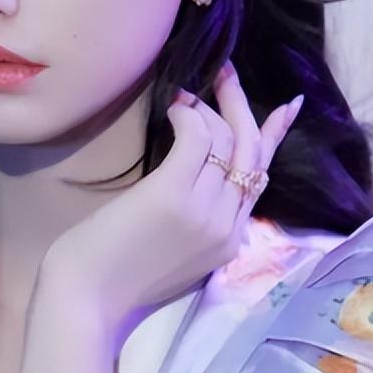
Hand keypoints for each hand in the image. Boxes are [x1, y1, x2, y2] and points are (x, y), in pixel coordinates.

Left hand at [37, 60, 302, 353]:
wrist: (86, 299)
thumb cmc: (114, 275)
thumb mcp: (173, 254)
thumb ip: (197, 222)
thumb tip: (197, 178)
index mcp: (230, 242)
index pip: (261, 179)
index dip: (272, 137)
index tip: (286, 106)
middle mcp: (227, 225)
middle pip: (252, 152)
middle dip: (242, 106)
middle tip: (226, 72)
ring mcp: (205, 210)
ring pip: (227, 140)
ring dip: (207, 105)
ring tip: (185, 90)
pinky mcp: (175, 194)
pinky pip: (197, 136)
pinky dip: (187, 113)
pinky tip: (171, 106)